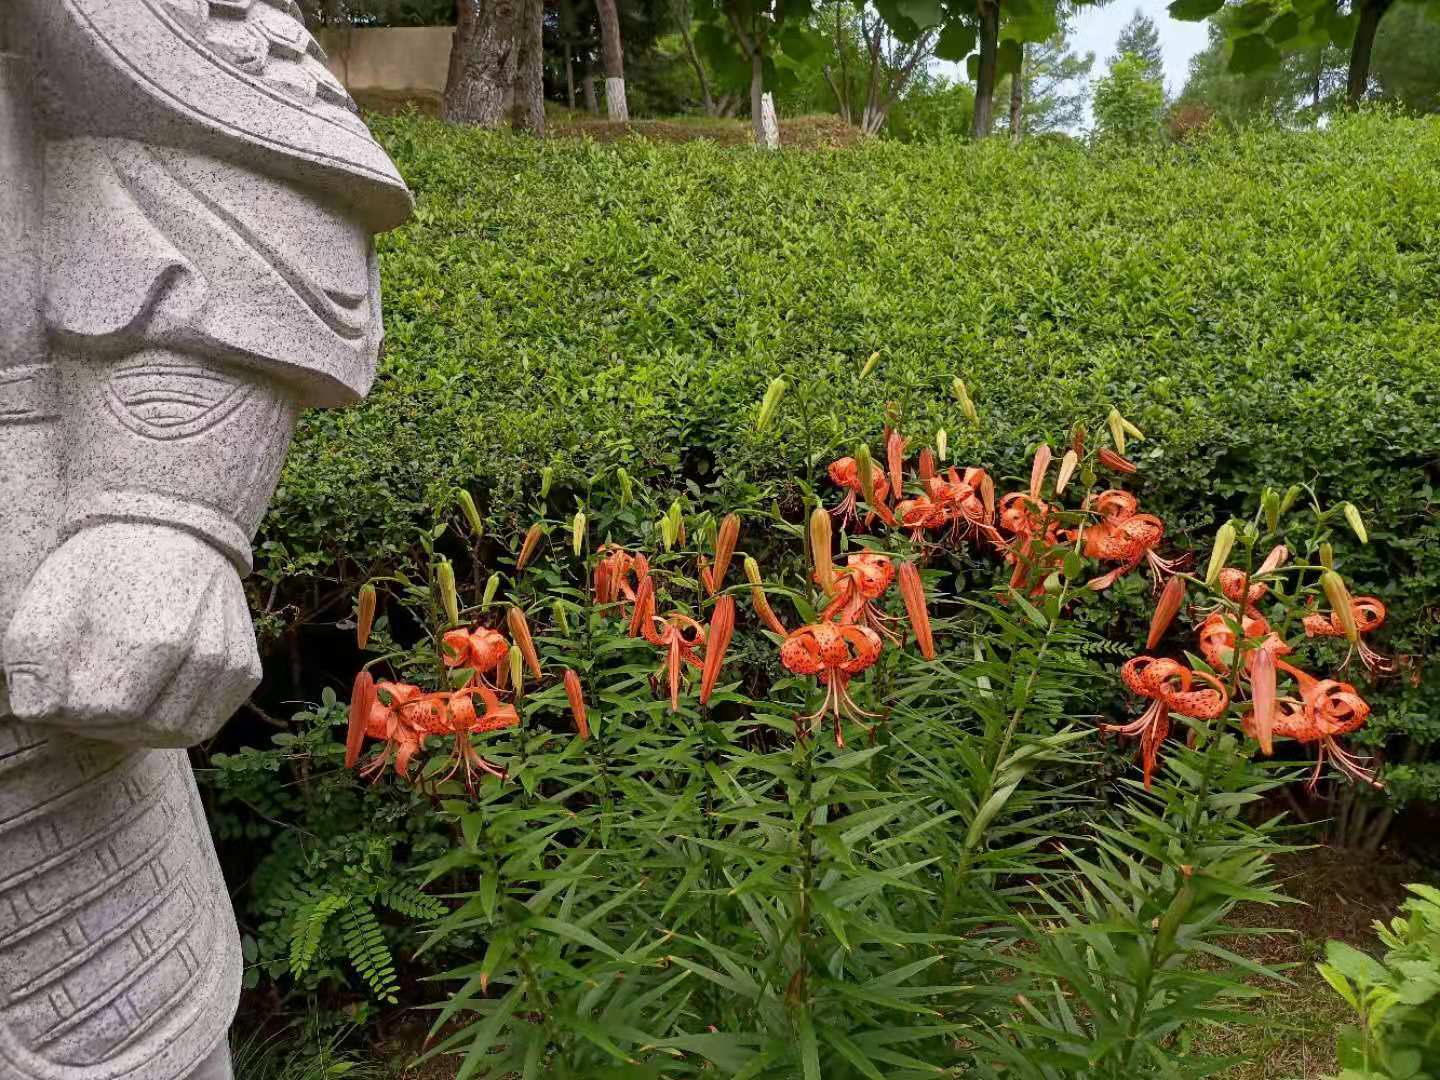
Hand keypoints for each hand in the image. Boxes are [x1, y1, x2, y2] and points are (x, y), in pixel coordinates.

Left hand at [3, 522, 261, 746]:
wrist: (174, 529)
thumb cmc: (106, 563)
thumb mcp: (51, 598)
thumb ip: (32, 660)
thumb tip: (39, 711)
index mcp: (154, 639)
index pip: (107, 714)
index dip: (73, 712)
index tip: (62, 691)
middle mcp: (203, 655)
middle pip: (143, 729)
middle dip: (105, 724)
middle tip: (85, 699)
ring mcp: (231, 663)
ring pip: (180, 733)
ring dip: (141, 728)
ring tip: (118, 700)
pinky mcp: (246, 669)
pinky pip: (209, 720)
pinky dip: (177, 719)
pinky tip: (154, 696)